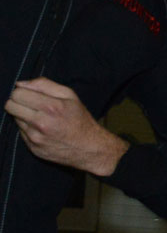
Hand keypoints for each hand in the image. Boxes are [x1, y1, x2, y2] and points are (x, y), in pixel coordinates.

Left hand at [4, 78, 127, 175]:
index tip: (30, 95)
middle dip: (18, 103)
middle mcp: (41, 123)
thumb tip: (20, 84)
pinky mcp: (33, 148)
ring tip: (41, 119)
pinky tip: (43, 130)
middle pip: (10, 106)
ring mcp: (36, 138)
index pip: (17, 93)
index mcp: (51, 107)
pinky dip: (29, 129)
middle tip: (31, 105)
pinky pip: (21, 133)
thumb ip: (44, 85)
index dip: (22, 92)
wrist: (91, 148)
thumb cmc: (81, 120)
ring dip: (24, 117)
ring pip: (15, 119)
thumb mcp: (70, 96)